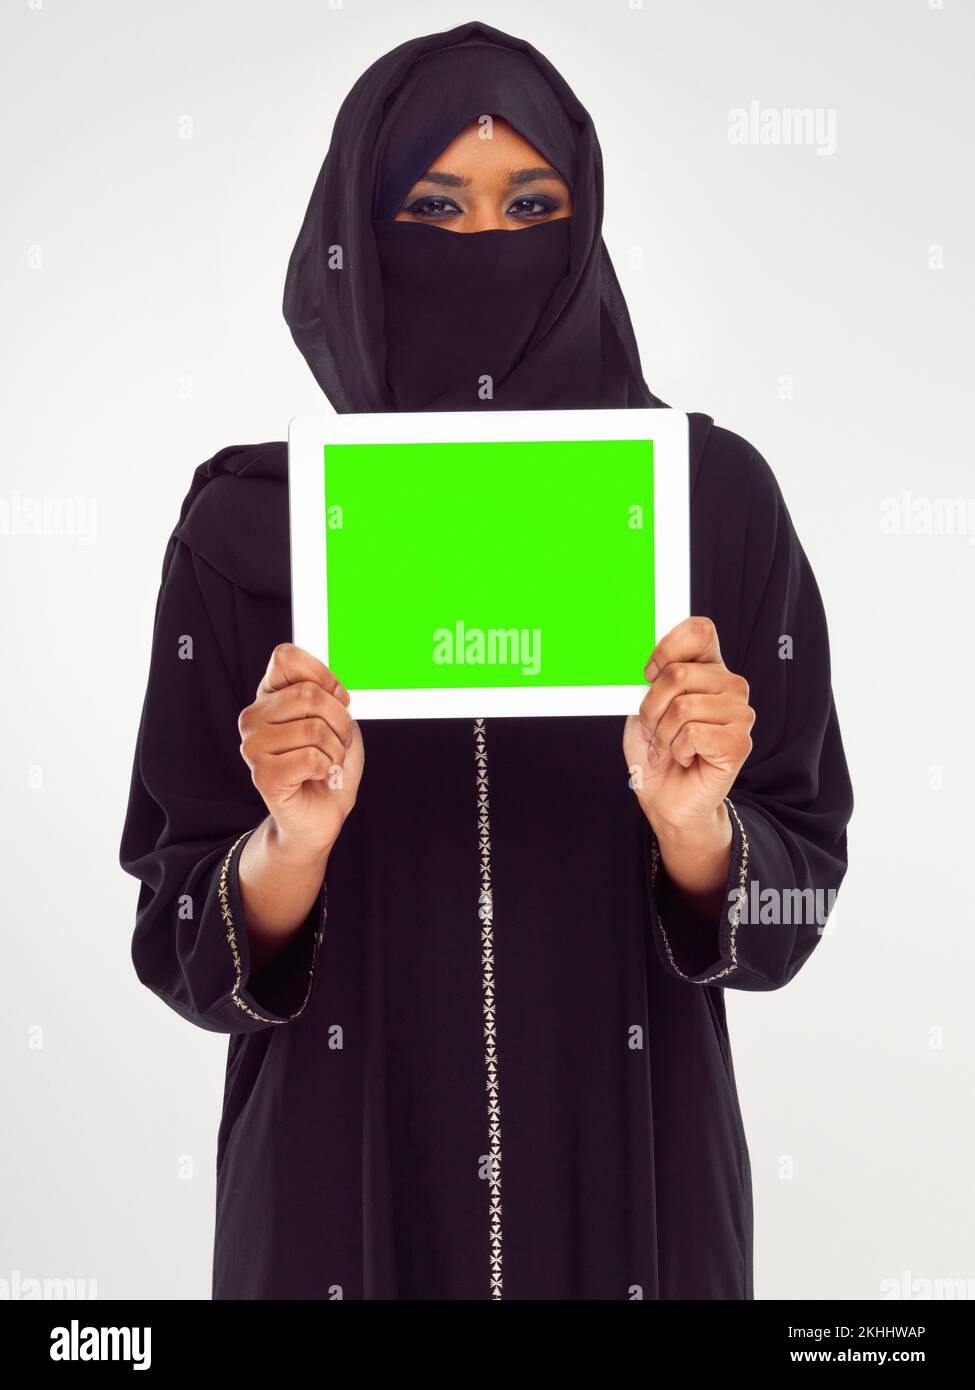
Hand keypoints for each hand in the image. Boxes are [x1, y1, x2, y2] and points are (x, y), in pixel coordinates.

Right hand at [238, 643, 363, 857]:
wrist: (322, 812)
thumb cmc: (330, 760)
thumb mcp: (339, 717)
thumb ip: (328, 693)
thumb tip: (324, 692)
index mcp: (268, 694)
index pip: (285, 657)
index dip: (323, 676)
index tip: (336, 701)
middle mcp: (252, 716)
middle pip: (309, 693)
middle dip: (340, 720)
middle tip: (337, 741)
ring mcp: (253, 746)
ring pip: (315, 729)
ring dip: (337, 749)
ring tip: (328, 762)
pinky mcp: (262, 776)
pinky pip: (312, 759)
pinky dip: (328, 768)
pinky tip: (318, 776)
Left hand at [622, 617, 753, 912]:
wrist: (665, 798)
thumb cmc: (655, 751)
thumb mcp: (644, 707)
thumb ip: (652, 679)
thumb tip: (647, 660)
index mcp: (708, 668)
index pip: (700, 630)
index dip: (668, 647)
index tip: (648, 673)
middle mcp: (730, 686)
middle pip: (679, 673)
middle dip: (650, 706)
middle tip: (652, 728)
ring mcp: (739, 714)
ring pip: (683, 706)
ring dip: (662, 733)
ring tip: (667, 747)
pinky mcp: (739, 742)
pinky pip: (693, 733)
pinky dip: (676, 750)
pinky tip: (683, 758)